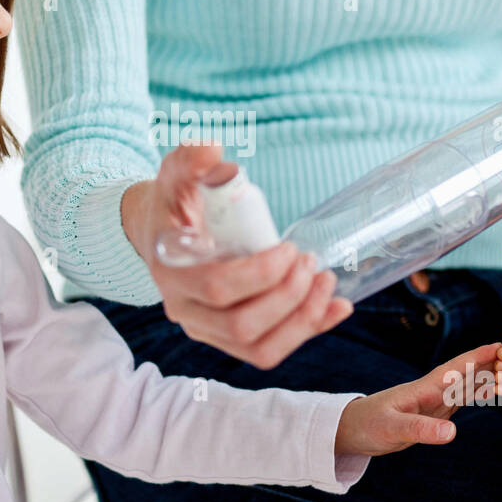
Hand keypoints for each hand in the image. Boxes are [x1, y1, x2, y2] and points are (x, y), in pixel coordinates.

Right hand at [122, 142, 351, 369]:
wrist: (165, 231)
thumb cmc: (175, 203)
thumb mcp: (177, 175)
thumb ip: (192, 159)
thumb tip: (212, 150)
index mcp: (171, 274)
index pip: (217, 288)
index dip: (260, 273)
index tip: (289, 247)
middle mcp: (186, 312)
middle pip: (242, 326)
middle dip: (287, 297)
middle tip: (310, 261)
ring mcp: (208, 331)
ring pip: (259, 350)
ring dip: (302, 320)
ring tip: (325, 281)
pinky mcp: (230, 340)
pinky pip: (269, 350)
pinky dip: (309, 332)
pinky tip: (337, 309)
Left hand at [334, 343, 501, 455]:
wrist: (351, 430)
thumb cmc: (368, 425)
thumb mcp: (393, 429)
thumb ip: (421, 429)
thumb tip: (452, 432)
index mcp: (423, 389)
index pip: (454, 369)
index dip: (476, 357)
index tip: (498, 345)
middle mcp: (431, 391)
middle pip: (465, 373)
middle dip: (490, 363)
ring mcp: (432, 401)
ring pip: (465, 385)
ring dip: (486, 376)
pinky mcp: (431, 413)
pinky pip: (458, 400)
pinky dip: (476, 394)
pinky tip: (487, 391)